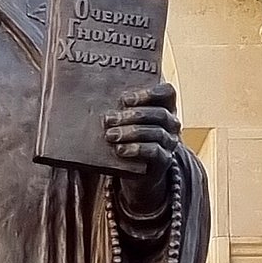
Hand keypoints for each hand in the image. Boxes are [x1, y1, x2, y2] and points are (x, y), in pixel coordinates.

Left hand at [104, 82, 180, 212]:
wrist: (136, 170)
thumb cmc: (126, 136)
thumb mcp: (124, 119)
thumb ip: (117, 106)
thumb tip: (90, 93)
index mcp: (164, 106)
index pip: (167, 92)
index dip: (149, 93)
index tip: (125, 99)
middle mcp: (171, 123)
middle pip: (159, 114)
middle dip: (132, 115)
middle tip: (109, 119)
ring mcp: (169, 142)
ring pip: (156, 132)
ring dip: (131, 132)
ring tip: (110, 135)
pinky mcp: (164, 160)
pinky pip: (155, 152)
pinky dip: (136, 149)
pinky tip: (120, 149)